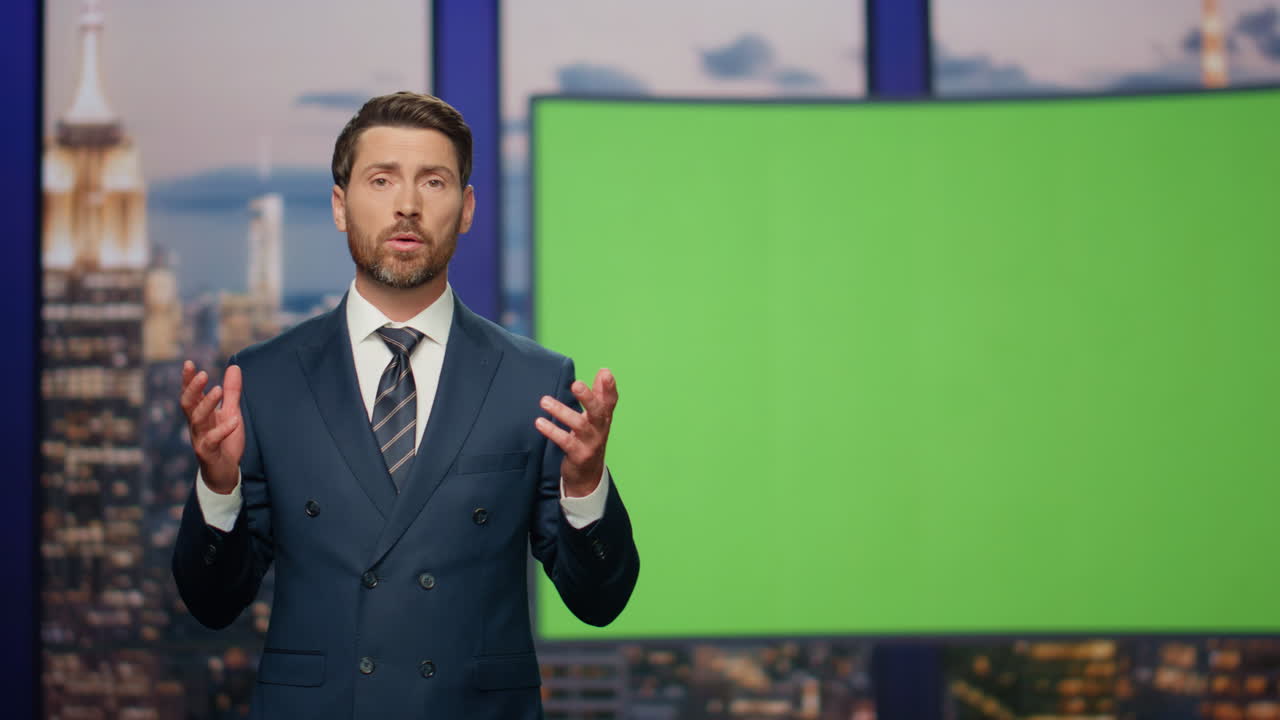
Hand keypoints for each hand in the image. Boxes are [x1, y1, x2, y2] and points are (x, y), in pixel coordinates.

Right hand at [180, 361, 243, 494]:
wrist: (225, 473)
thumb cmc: (226, 442)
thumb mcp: (231, 412)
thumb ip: (231, 392)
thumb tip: (234, 366)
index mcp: (200, 414)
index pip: (191, 394)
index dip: (188, 380)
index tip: (188, 363)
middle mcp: (196, 425)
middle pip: (188, 404)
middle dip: (193, 388)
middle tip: (202, 374)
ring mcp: (200, 438)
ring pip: (197, 420)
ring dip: (207, 404)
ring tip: (218, 390)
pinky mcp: (207, 453)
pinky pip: (212, 440)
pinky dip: (223, 430)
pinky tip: (235, 421)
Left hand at [535, 368, 617, 496]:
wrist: (588, 475)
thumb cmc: (590, 439)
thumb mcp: (596, 418)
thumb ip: (599, 395)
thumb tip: (605, 371)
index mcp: (604, 418)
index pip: (610, 401)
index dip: (610, 388)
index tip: (605, 373)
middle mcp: (600, 429)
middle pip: (598, 411)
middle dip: (588, 398)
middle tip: (576, 384)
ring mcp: (591, 443)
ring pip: (579, 425)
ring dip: (561, 411)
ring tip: (544, 401)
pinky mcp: (579, 455)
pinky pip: (566, 442)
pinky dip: (552, 431)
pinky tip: (540, 423)